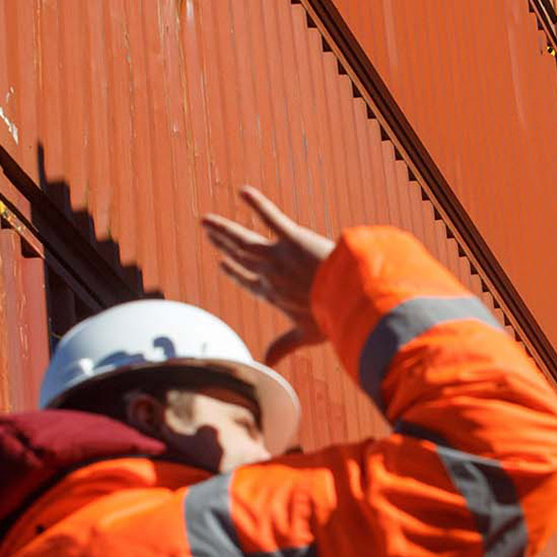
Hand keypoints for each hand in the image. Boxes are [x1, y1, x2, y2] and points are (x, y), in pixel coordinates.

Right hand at [202, 187, 335, 364]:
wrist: (349, 299)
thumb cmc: (332, 318)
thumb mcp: (306, 336)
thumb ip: (284, 347)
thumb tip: (267, 365)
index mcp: (272, 295)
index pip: (247, 282)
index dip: (234, 272)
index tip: (223, 264)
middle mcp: (269, 274)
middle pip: (239, 256)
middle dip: (223, 245)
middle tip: (209, 232)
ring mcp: (277, 255)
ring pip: (243, 239)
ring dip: (224, 229)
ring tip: (207, 220)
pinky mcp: (292, 238)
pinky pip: (271, 217)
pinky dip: (257, 204)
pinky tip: (243, 191)